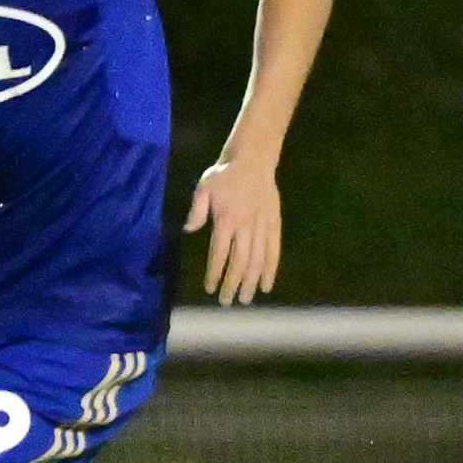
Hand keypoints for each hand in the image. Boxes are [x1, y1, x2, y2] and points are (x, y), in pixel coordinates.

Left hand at [186, 157, 282, 303]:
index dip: (214, 272)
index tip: (209, 288)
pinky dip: (271, 268)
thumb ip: (197, 210)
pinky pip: (274, 250)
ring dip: (252, 281)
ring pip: (258, 259)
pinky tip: (267, 283)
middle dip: (233, 283)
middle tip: (227, 301)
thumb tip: (188, 230)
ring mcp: (263, 226)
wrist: (253, 160)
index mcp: (227, 219)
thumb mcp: (203, 187)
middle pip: (240, 261)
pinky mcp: (275, 224)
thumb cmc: (224, 175)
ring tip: (246, 299)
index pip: (219, 252)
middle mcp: (246, 226)